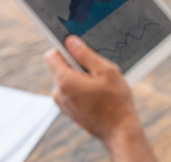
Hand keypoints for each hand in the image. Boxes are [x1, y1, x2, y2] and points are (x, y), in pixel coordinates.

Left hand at [44, 36, 156, 161]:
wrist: (119, 129)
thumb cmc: (115, 101)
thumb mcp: (105, 70)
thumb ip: (85, 54)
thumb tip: (71, 41)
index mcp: (64, 81)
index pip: (51, 55)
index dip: (64, 48)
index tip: (78, 48)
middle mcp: (58, 93)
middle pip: (60, 67)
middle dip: (76, 64)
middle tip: (97, 69)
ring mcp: (62, 104)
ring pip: (67, 79)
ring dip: (80, 77)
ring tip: (100, 84)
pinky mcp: (68, 110)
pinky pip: (70, 91)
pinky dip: (81, 88)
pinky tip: (98, 93)